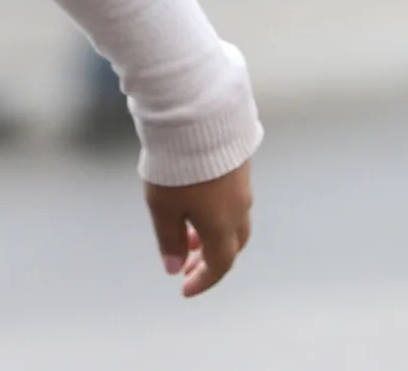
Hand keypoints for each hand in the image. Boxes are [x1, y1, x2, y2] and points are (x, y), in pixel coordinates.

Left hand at [144, 162, 251, 298]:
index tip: (184, 288)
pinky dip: (217, 215)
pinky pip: (234, 203)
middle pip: (232, 245)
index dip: (203, 281)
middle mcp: (239, 210)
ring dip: (213, 236)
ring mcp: (243, 187)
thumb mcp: (164, 208)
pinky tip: (198, 205)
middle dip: (211, 260)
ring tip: (188, 234)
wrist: (201, 119)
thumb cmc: (179, 168)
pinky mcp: (241, 168)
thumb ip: (170, 240)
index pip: (220, 264)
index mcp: (222, 226)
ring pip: (234, 223)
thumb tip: (175, 267)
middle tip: (187, 264)